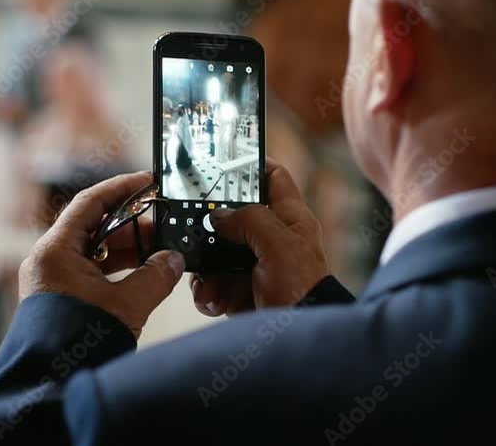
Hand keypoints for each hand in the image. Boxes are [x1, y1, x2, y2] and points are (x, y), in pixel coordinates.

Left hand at [19, 172, 185, 339]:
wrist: (51, 387)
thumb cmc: (75, 345)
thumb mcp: (127, 304)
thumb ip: (156, 276)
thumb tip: (174, 260)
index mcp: (55, 251)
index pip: (90, 203)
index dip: (121, 188)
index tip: (147, 182)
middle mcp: (50, 262)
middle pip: (94, 227)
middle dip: (132, 225)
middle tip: (163, 223)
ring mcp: (54, 281)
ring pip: (96, 251)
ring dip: (129, 249)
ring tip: (160, 250)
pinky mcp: (62, 299)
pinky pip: (93, 272)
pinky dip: (119, 269)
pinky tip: (145, 273)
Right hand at [190, 159, 329, 315]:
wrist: (296, 336)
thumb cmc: (303, 288)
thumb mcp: (279, 244)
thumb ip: (249, 219)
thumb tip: (219, 215)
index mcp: (290, 219)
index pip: (273, 178)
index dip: (252, 164)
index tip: (224, 159)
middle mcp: (271, 238)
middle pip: (232, 215)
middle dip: (210, 225)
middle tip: (193, 226)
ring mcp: (252, 264)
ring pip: (215, 251)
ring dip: (205, 266)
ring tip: (208, 281)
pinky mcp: (239, 289)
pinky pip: (211, 281)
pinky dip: (207, 291)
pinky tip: (213, 300)